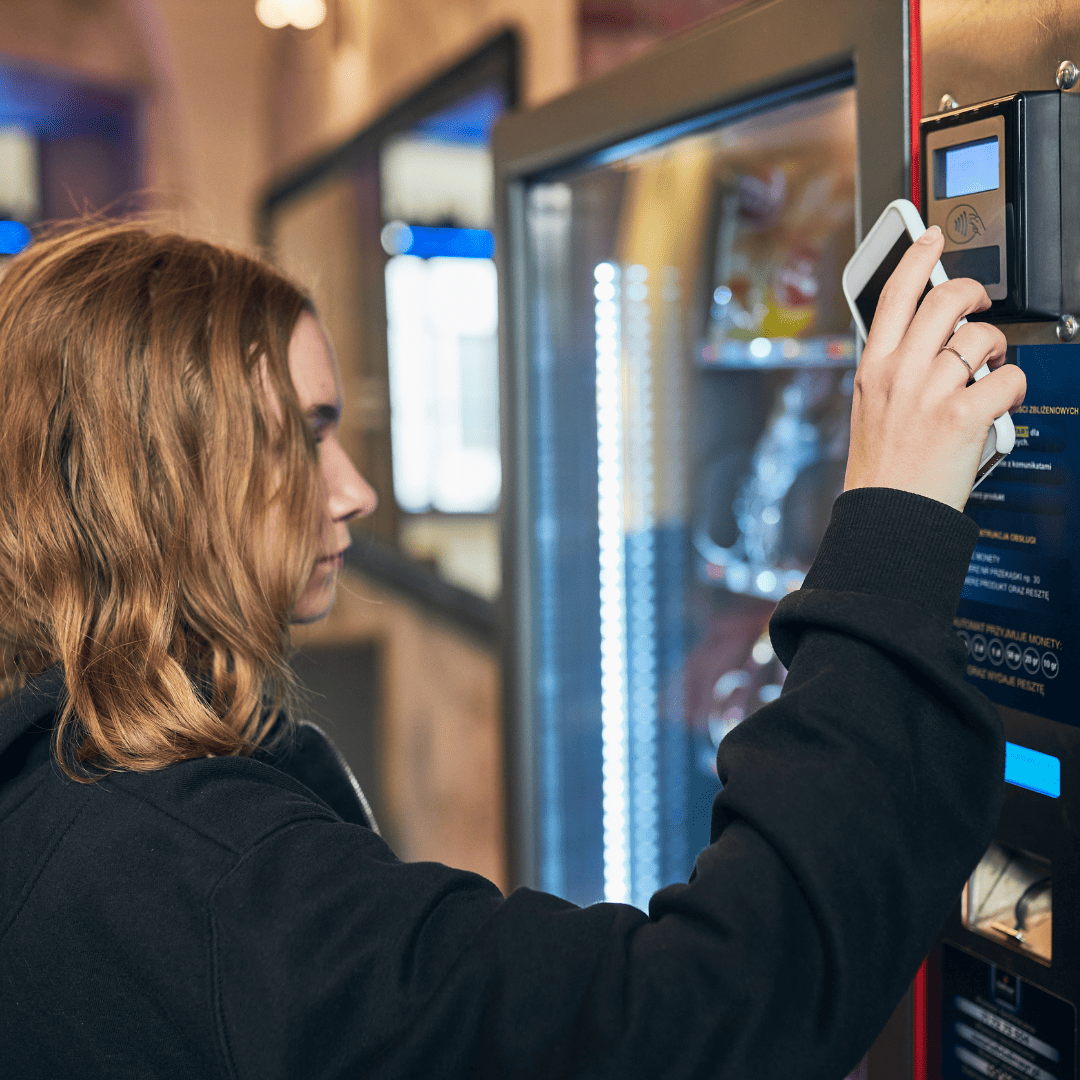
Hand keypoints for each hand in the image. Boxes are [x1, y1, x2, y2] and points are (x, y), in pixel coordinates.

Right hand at [844, 225, 1025, 511]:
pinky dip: (1011, 387)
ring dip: (994, 350)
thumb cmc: (882, 468)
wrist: (889, 514)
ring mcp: (930, 392)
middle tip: (980, 306)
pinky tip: (998, 401)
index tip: (932, 238)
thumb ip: (895, 368)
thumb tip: (933, 337)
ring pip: (981, 338)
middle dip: (972, 295)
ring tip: (987, 371)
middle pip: (945, 301)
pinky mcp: (963, 415)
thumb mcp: (870, 407)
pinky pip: (1006, 378)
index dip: (917, 257)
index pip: (894, 295)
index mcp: (873, 368)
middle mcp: (900, 373)